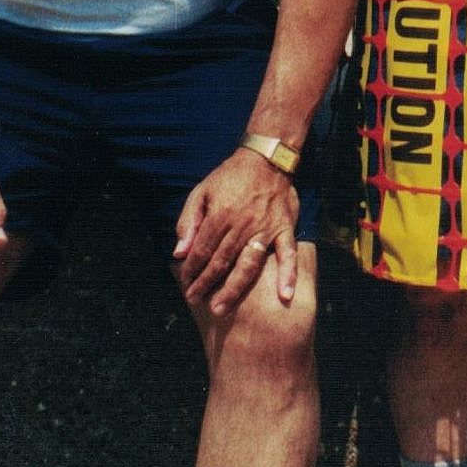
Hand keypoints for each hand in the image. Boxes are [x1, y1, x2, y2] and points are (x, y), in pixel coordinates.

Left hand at [174, 147, 301, 314]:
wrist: (266, 158)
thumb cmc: (230, 177)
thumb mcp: (202, 192)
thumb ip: (188, 221)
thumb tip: (178, 252)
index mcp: (220, 215)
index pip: (201, 250)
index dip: (191, 270)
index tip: (185, 286)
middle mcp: (242, 225)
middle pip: (221, 262)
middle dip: (206, 285)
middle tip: (196, 302)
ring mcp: (265, 228)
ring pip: (248, 264)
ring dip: (234, 289)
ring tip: (221, 308)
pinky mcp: (285, 229)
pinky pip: (288, 254)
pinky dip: (288, 275)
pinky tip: (286, 296)